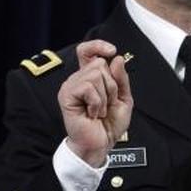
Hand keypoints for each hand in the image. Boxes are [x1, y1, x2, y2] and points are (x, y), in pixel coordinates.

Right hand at [58, 40, 132, 166]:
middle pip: (100, 64)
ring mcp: (71, 86)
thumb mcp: (123, 99)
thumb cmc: (109, 125)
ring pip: (95, 74)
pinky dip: (97, 102)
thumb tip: (116, 58)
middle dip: (111, 85)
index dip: (98, 45)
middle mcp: (78, 79)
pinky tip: (92, 113)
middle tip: (106, 103)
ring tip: (98, 110)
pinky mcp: (66, 96)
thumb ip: (121, 79)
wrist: (100, 144)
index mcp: (90, 77)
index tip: (111, 50)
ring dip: (104, 96)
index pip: (87, 51)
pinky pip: (88, 87)